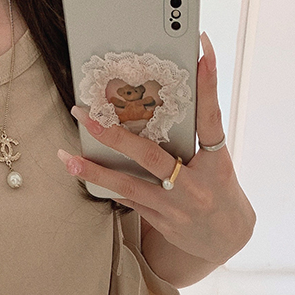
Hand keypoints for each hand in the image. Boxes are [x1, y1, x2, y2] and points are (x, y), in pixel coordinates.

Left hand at [58, 32, 254, 268]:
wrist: (226, 240)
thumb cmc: (222, 191)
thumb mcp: (220, 160)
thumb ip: (200, 132)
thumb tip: (182, 89)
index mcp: (216, 163)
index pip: (211, 119)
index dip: (208, 85)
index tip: (202, 54)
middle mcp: (194, 186)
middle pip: (151, 157)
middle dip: (115, 135)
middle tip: (86, 115)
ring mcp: (173, 207)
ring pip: (129, 185)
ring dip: (95, 171)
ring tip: (68, 158)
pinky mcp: (159, 220)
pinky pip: (128, 200)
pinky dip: (107, 186)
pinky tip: (83, 175)